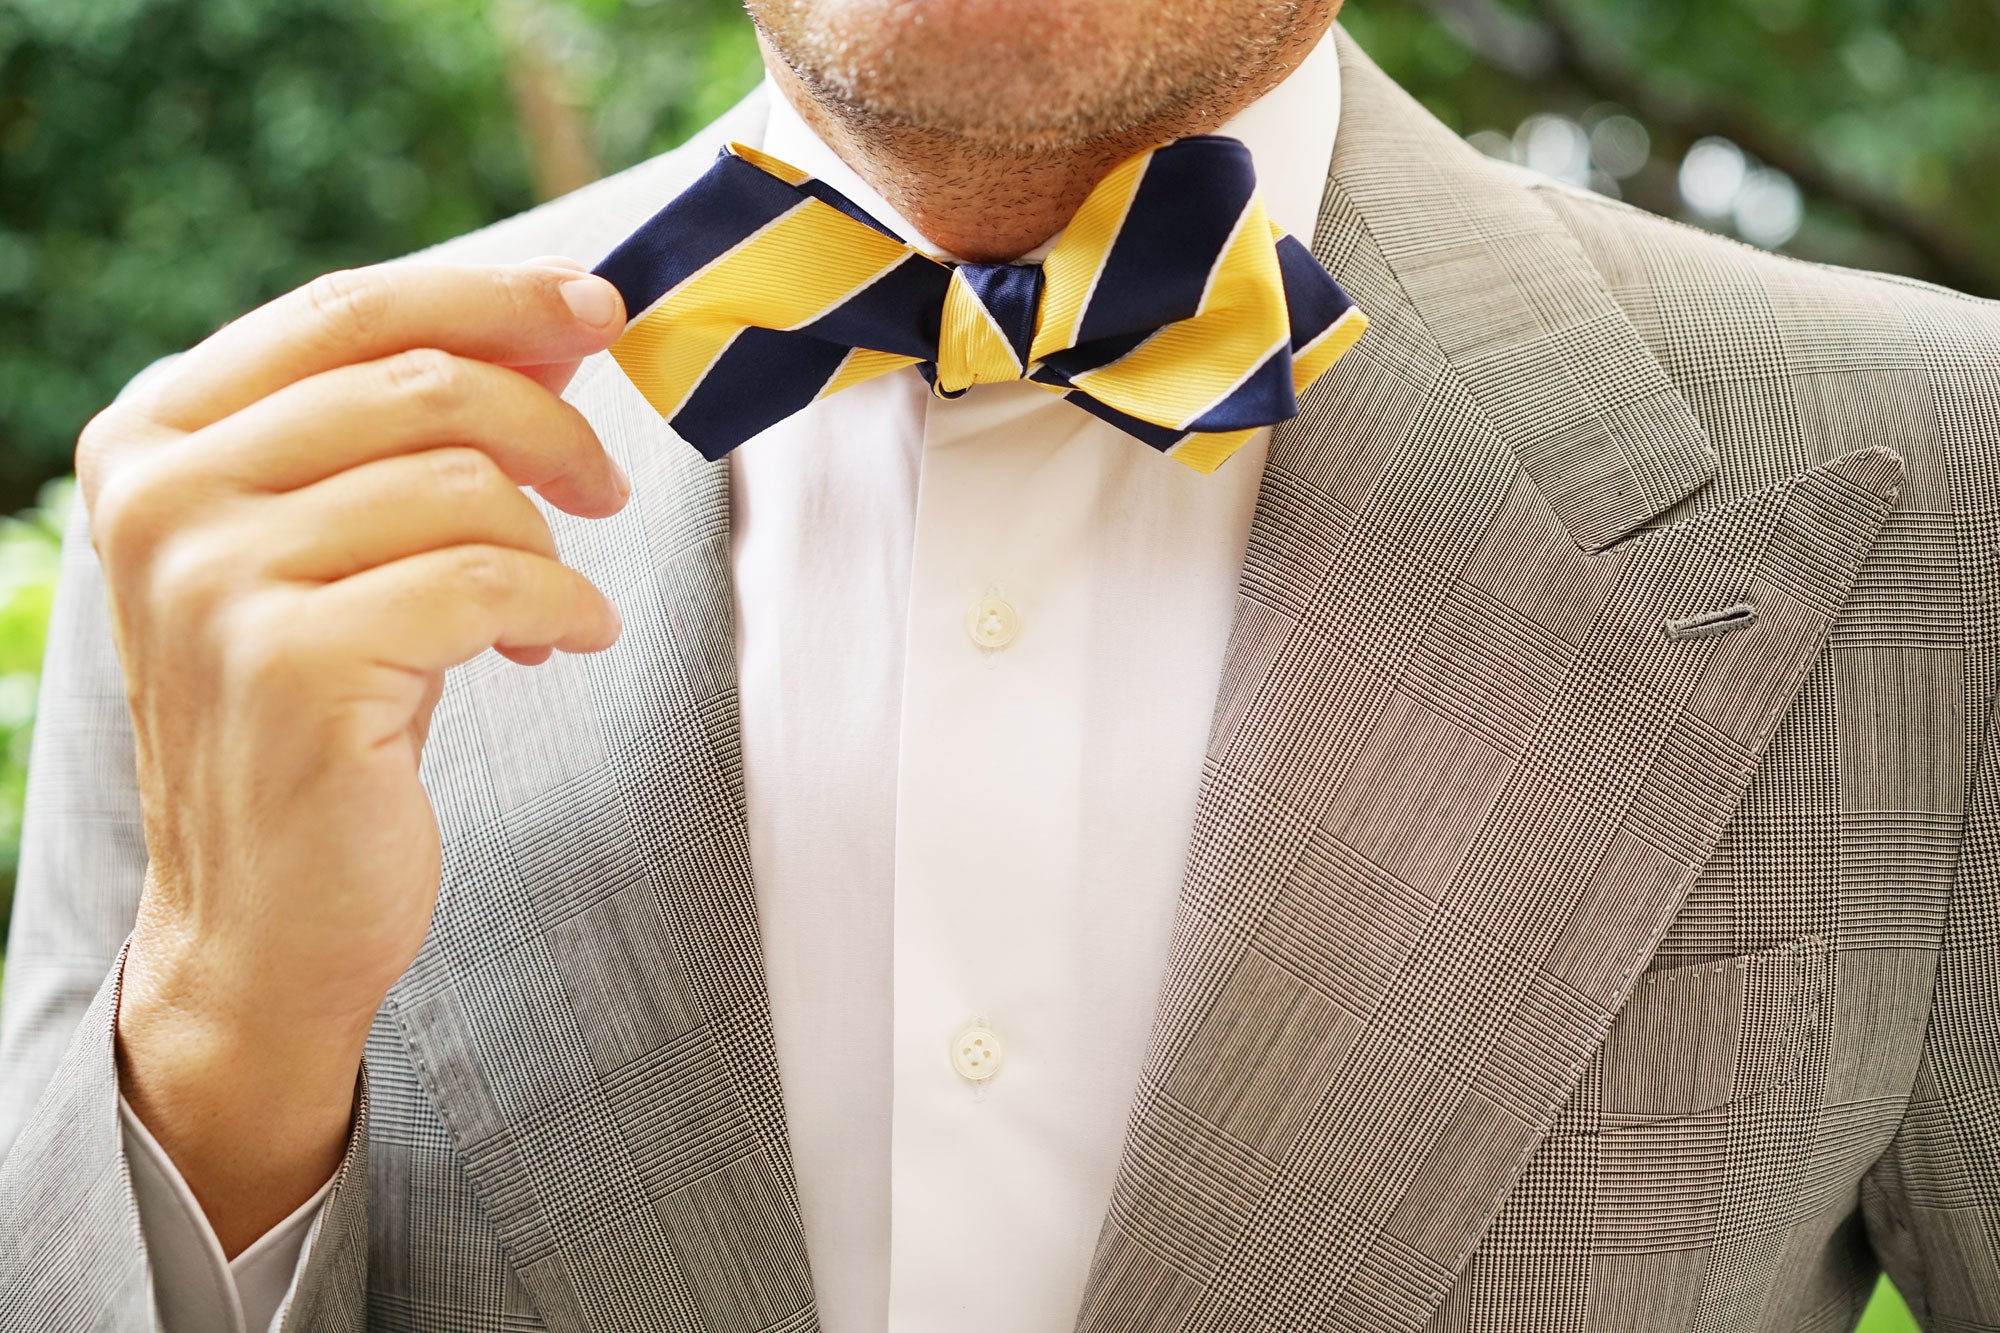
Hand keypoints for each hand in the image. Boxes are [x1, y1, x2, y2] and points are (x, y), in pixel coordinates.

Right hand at [83, 258, 628, 1253]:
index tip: (597, 307)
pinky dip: (561, 603)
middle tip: (607, 486)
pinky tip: (565, 640)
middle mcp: (163, 496)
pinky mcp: (294, 667)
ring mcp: (215, 582)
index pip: (346, 309)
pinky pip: (488, 578)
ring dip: (550, 537)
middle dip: (549, 421)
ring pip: (461, 481)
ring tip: (557, 602)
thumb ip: (408, 432)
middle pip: (418, 380)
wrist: (264, 918)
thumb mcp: (340, 549)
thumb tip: (558, 320)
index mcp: (156, 438)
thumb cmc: (322, 714)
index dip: (490, 293)